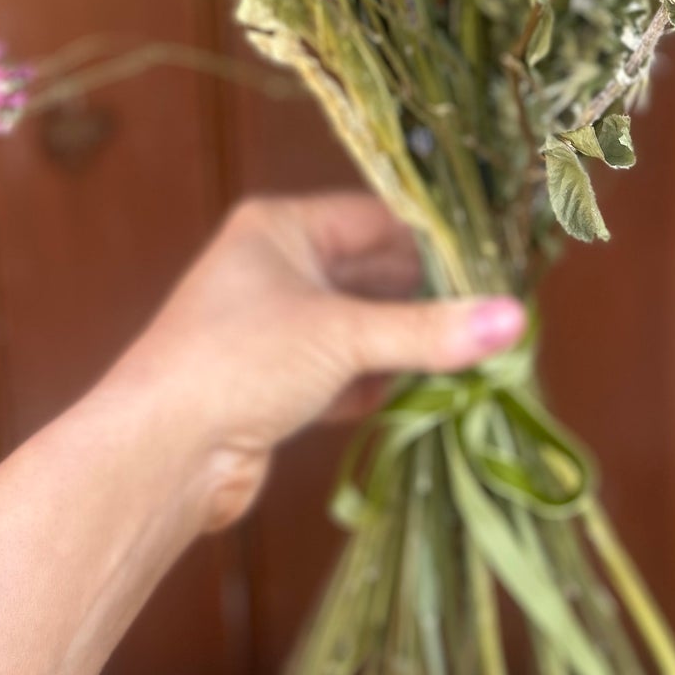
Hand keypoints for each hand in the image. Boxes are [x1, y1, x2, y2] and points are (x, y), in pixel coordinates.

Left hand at [97, 191, 526, 530]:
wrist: (158, 455)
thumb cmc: (239, 361)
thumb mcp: (343, 336)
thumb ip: (429, 330)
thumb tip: (516, 318)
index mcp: (281, 227)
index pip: (375, 219)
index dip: (433, 243)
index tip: (496, 266)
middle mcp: (277, 268)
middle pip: (371, 274)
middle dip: (428, 299)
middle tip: (498, 318)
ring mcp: (275, 329)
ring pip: (361, 328)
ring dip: (408, 346)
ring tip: (477, 359)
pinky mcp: (277, 385)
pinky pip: (344, 373)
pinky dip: (380, 384)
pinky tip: (428, 397)